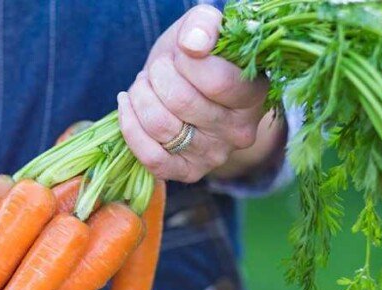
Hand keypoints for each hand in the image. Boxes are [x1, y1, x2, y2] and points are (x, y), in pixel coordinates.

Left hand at [118, 5, 281, 182]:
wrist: (190, 88)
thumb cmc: (199, 56)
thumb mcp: (205, 28)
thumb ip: (204, 25)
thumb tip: (193, 45)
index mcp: (254, 94)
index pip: (218, 82)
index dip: (186, 61)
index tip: (180, 51)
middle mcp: (239, 131)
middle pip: (181, 102)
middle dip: (157, 76)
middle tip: (157, 68)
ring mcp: (214, 156)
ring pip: (161, 126)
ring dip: (140, 97)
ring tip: (144, 84)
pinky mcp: (187, 172)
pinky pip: (151, 158)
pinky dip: (130, 126)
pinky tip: (127, 105)